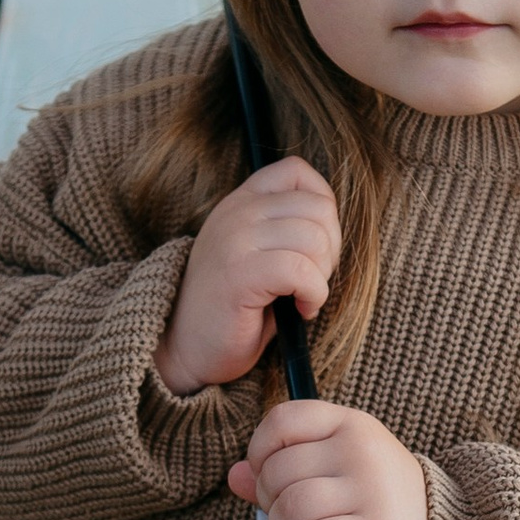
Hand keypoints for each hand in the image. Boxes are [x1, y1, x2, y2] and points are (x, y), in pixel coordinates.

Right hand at [153, 158, 339, 393]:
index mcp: (241, 201)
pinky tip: (301, 310)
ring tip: (303, 296)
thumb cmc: (232, 308)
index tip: (313, 247)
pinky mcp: (240, 273)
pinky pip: (302, 271)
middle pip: (319, 208)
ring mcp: (236, 240)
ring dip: (322, 275)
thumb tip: (334, 227)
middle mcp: (237, 212)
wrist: (185, 348)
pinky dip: (314, 294)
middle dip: (330, 249)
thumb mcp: (257, 253)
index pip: (297, 171)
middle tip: (311, 280)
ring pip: (315, 239)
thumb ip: (286, 228)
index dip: (323, 207)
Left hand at [232, 400, 427, 519]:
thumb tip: (236, 476)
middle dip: (271, 501)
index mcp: (350, 423)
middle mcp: (361, 450)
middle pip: (278, 471)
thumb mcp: (336, 466)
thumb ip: (284, 465)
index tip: (268, 474)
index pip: (282, 420)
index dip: (260, 450)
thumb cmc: (374, 497)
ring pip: (291, 508)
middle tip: (291, 516)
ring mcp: (371, 491)